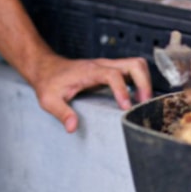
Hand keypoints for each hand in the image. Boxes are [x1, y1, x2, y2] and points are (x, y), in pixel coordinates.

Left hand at [32, 54, 151, 132]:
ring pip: (136, 65)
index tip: (126, 107)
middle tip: (143, 105)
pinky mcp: (110, 70)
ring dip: (145, 82)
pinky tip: (137, 99)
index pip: (113, 75)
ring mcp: (107, 66)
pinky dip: (140, 82)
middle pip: (134, 64)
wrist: (45, 67)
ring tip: (143, 103)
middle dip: (144, 83)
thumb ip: (61, 113)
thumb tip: (72, 127)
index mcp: (89, 71)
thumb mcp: (49, 100)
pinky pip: (132, 71)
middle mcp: (102, 65)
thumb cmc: (48, 82)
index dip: (122, 90)